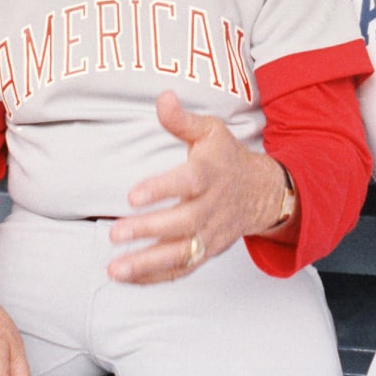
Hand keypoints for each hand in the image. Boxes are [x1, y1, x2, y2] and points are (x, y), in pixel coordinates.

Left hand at [106, 90, 287, 283]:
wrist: (261, 192)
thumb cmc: (226, 158)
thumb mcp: (211, 131)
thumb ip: (183, 119)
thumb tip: (162, 97)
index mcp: (211, 174)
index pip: (188, 182)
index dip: (161, 188)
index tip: (132, 196)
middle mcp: (212, 207)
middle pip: (183, 223)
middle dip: (148, 230)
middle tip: (114, 232)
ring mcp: (211, 234)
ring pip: (181, 253)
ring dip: (147, 263)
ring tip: (115, 268)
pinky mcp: (207, 252)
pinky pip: (182, 269)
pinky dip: (156, 278)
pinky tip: (128, 278)